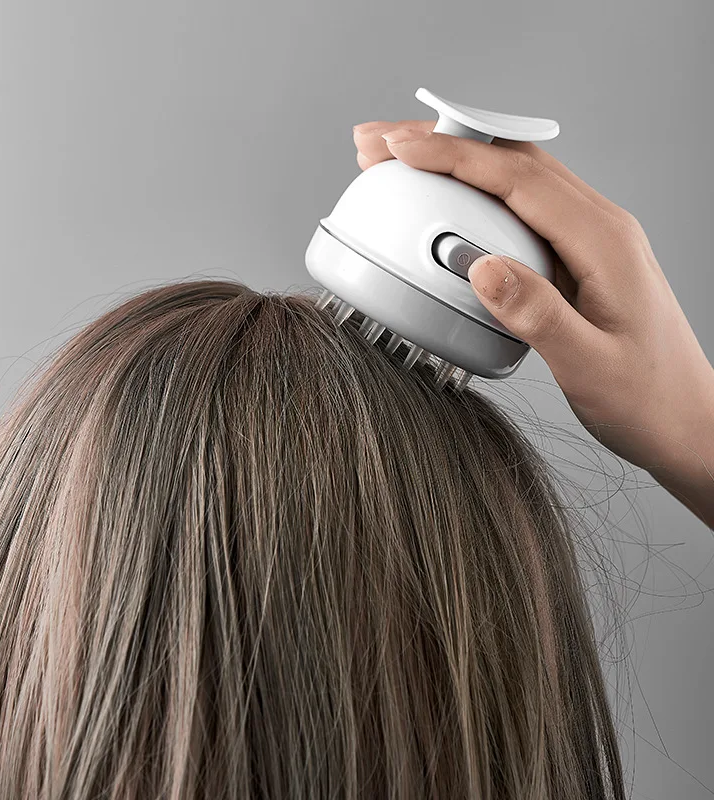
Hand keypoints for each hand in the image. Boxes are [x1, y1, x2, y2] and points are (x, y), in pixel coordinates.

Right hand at [353, 120, 713, 526]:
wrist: (684, 419)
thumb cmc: (647, 398)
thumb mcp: (591, 365)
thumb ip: (537, 314)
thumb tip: (481, 269)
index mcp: (602, 241)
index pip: (518, 179)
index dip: (454, 157)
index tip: (401, 151)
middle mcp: (596, 227)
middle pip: (512, 161)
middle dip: (442, 144)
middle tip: (381, 145)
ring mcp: (586, 240)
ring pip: (514, 179)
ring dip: (456, 163)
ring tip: (400, 165)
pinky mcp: (574, 259)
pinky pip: (518, 209)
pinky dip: (474, 196)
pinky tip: (445, 208)